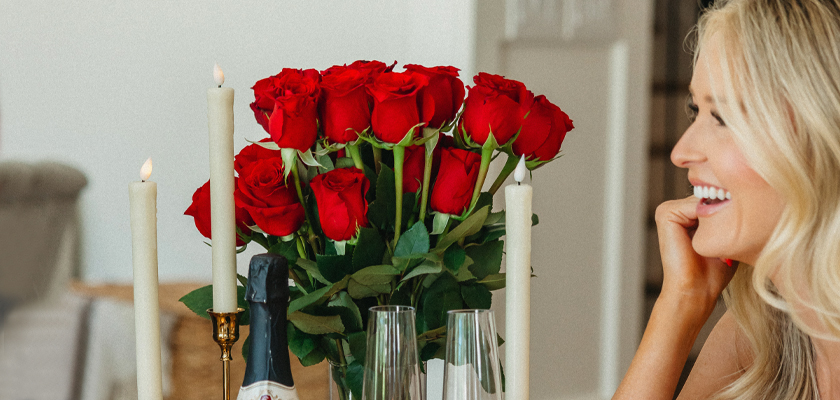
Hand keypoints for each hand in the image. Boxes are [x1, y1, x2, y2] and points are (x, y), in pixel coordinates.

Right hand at [655, 196, 735, 314]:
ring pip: (705, 199)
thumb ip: (730, 218)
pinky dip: (709, 218)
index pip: (715, 197)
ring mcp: (667, 209)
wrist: (695, 291)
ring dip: (719, 215)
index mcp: (685, 214)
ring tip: (722, 237)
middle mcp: (673, 209)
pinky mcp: (665, 213)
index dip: (732, 208)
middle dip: (726, 209)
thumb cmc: (713, 272)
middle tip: (735, 231)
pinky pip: (697, 204)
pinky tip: (709, 236)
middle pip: (710, 196)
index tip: (744, 223)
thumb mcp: (727, 239)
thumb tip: (748, 199)